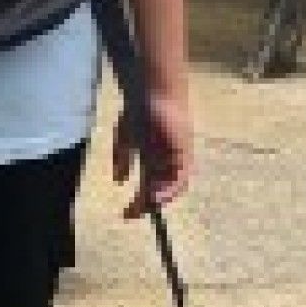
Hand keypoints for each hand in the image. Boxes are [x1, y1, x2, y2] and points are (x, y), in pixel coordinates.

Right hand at [113, 87, 194, 217]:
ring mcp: (179, 157)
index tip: (126, 214)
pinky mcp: (186, 151)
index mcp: (156, 160)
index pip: (151, 187)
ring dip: (161, 197)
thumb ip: (121, 159)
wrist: (153, 91)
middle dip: (147, 204)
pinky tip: (157, 193)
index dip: (140, 202)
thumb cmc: (139, 112)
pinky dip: (171, 187)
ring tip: (147, 206)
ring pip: (173, 185)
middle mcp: (169, 162)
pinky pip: (181, 175)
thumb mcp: (125, 139)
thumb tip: (119, 180)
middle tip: (132, 214)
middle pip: (161, 189)